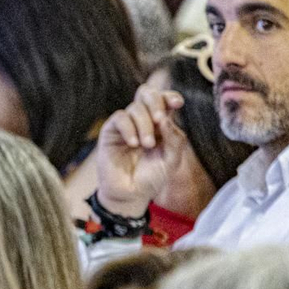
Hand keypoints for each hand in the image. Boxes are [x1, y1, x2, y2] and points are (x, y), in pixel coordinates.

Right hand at [95, 86, 186, 218]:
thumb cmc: (152, 178)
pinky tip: (133, 144)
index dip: (170, 96)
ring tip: (146, 146)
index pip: (164, 100)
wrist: (130, 194)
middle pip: (147, 94)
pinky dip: (129, 128)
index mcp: (160, 124)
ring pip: (135, 108)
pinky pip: (119, 118)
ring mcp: (126, 125)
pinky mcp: (110, 132)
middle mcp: (142, 120)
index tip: (178, 104)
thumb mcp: (172, 160)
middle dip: (156, 102)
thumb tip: (165, 118)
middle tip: (160, 120)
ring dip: (144, 125)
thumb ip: (174, 139)